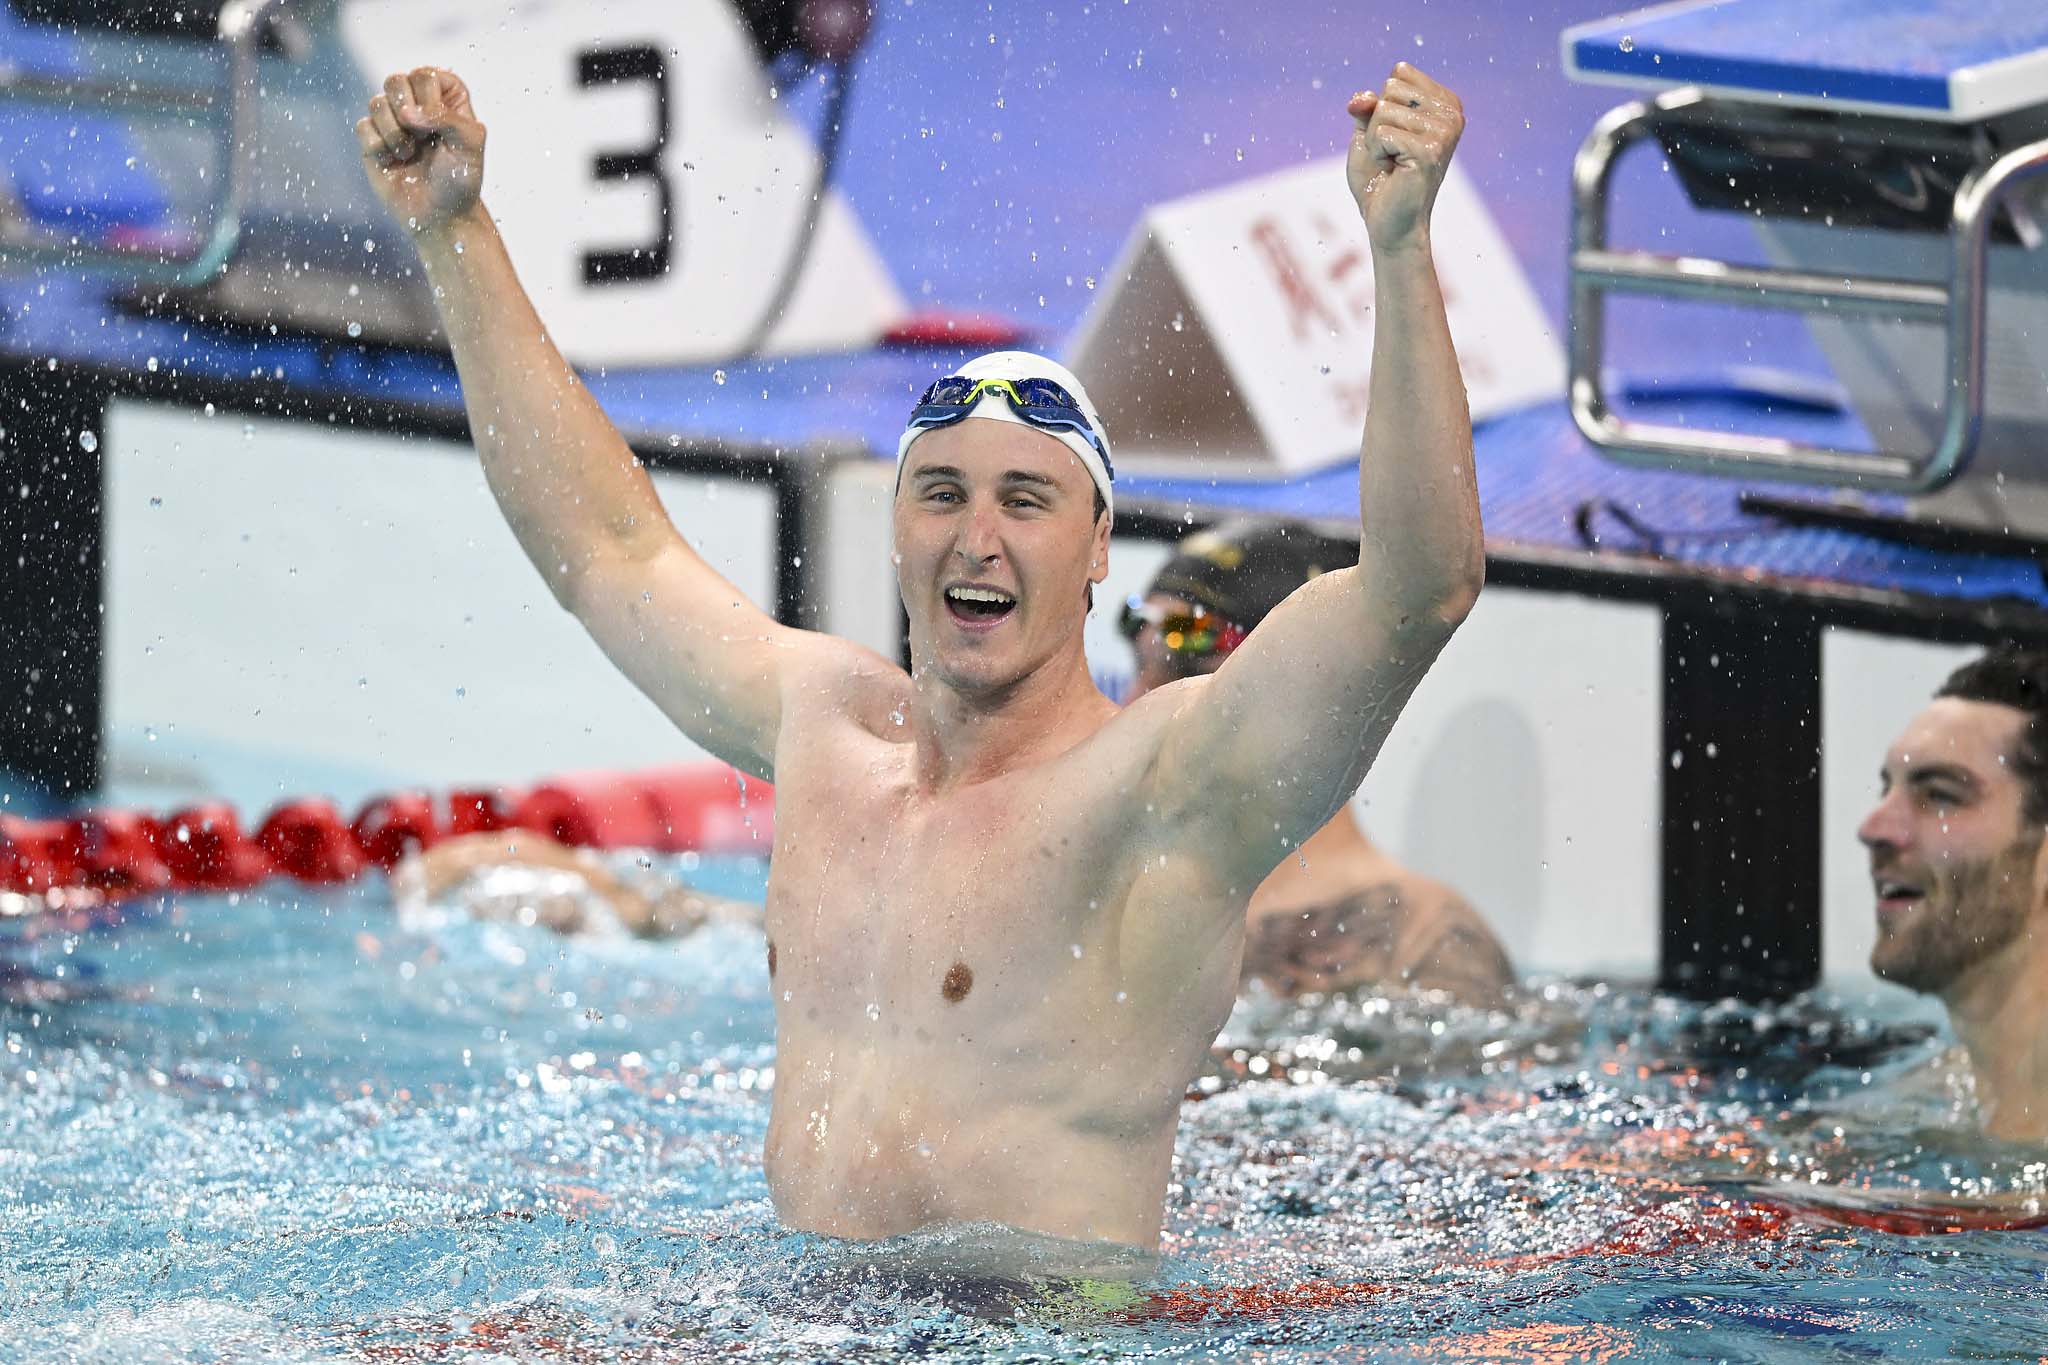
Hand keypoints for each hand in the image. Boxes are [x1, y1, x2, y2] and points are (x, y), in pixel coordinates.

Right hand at [354, 67, 487, 233]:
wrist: (439, 216)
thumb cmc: (459, 180)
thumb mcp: (470, 145)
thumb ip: (447, 117)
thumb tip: (407, 113)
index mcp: (445, 99)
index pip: (427, 74)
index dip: (430, 99)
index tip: (441, 126)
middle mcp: (417, 104)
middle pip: (396, 81)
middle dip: (408, 112)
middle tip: (423, 138)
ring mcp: (393, 120)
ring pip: (377, 102)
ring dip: (395, 133)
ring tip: (410, 154)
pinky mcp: (373, 139)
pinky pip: (363, 126)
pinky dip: (379, 146)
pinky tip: (393, 161)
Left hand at [1345, 63, 1462, 254]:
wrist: (1388, 222)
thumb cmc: (1380, 179)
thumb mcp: (1368, 132)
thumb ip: (1366, 106)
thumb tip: (1360, 98)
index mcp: (1446, 102)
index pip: (1399, 73)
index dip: (1382, 106)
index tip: (1394, 135)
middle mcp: (1452, 114)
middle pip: (1391, 88)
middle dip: (1377, 122)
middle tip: (1391, 152)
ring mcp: (1445, 132)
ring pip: (1384, 110)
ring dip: (1376, 140)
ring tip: (1392, 163)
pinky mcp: (1430, 150)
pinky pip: (1382, 132)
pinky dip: (1377, 152)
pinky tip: (1393, 171)